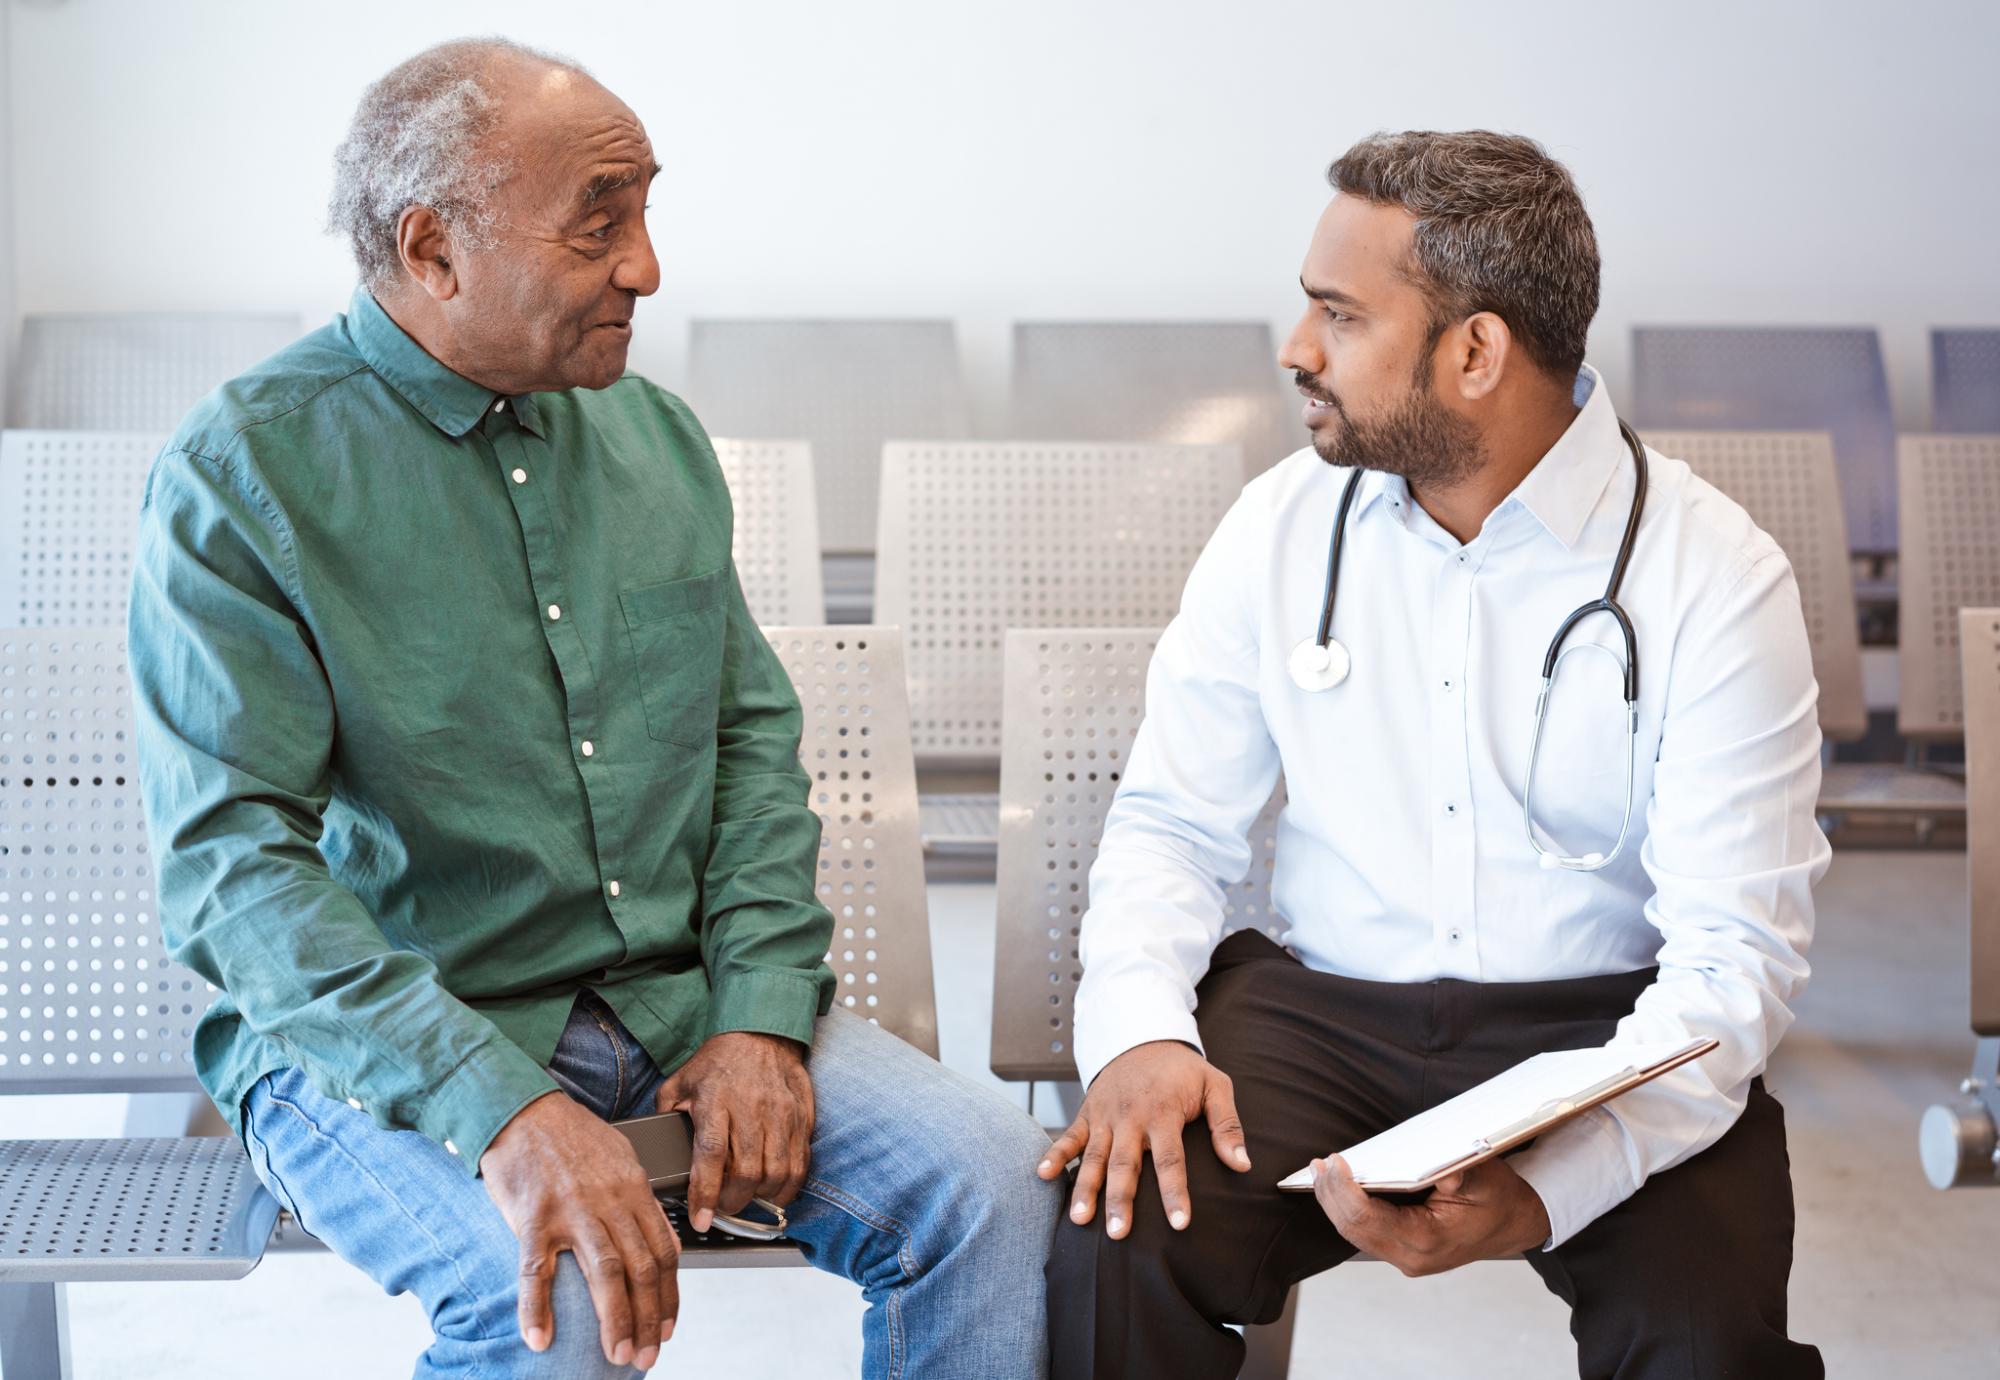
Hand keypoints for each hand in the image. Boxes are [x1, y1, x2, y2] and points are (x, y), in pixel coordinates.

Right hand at [479, 1090, 678, 1370]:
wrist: (525, 1109)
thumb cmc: (571, 1137)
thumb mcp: (622, 1158)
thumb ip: (641, 1201)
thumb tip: (663, 1239)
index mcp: (635, 1189)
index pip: (665, 1252)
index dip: (669, 1295)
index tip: (668, 1327)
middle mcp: (611, 1201)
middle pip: (642, 1268)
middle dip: (648, 1318)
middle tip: (646, 1355)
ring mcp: (573, 1209)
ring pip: (605, 1273)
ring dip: (615, 1320)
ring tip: (618, 1354)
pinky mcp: (534, 1216)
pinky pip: (536, 1270)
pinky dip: (538, 1309)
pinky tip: (540, 1338)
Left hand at [655, 1030, 813, 1231]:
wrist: (761, 1032)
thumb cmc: (718, 1060)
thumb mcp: (681, 1080)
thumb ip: (667, 1112)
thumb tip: (657, 1144)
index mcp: (716, 1100)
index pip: (712, 1155)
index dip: (706, 1193)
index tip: (701, 1219)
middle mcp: (752, 1108)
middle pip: (748, 1171)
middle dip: (734, 1201)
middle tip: (723, 1208)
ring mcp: (781, 1113)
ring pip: (778, 1172)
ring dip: (762, 1197)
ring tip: (748, 1198)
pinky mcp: (802, 1117)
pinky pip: (801, 1162)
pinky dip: (789, 1186)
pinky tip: (775, 1190)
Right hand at [1035, 1039, 1249, 1239]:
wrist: (1142, 1036)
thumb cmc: (1182, 1070)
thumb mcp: (1214, 1085)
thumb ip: (1227, 1125)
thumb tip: (1242, 1164)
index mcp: (1164, 1112)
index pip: (1171, 1158)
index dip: (1175, 1192)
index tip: (1179, 1224)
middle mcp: (1132, 1117)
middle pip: (1125, 1163)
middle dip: (1120, 1199)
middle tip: (1118, 1234)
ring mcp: (1106, 1116)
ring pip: (1095, 1157)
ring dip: (1086, 1188)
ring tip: (1081, 1219)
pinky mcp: (1088, 1113)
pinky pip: (1069, 1136)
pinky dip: (1056, 1154)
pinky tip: (1043, 1175)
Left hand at [1310, 1153, 1551, 1275]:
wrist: (1515, 1224)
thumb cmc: (1500, 1199)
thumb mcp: (1485, 1178)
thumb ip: (1460, 1174)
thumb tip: (1444, 1172)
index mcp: (1428, 1240)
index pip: (1368, 1218)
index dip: (1344, 1190)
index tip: (1334, 1162)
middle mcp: (1412, 1257)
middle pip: (1353, 1228)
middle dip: (1330, 1195)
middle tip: (1318, 1164)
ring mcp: (1406, 1258)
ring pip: (1354, 1234)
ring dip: (1333, 1203)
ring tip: (1320, 1172)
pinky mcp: (1403, 1252)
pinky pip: (1365, 1233)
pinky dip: (1348, 1210)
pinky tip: (1339, 1189)